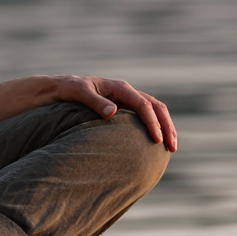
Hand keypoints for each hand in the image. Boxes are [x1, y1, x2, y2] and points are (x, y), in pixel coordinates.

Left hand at [53, 77, 176, 151]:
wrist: (64, 88)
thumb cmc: (71, 89)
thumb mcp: (80, 92)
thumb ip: (95, 101)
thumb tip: (113, 112)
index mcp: (120, 88)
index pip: (143, 104)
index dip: (152, 122)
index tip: (157, 140)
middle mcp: (128, 92)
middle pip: (156, 107)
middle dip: (167, 126)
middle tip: (172, 147)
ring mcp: (128, 100)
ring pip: (155, 111)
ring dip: (166, 127)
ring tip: (172, 147)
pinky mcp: (125, 109)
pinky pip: (146, 116)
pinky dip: (156, 127)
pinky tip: (159, 142)